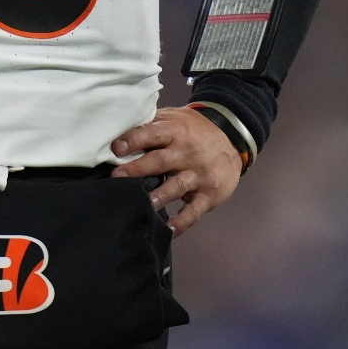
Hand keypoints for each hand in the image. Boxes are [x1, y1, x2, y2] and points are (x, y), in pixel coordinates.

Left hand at [109, 106, 241, 234]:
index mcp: (175, 132)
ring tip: (145, 204)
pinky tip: (169, 230)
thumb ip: (151, 125)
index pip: (152, 134)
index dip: (134, 140)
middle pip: (161, 161)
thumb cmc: (194, 130)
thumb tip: (117, 131)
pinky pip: (194, 210)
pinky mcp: (208, 194)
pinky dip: (182, 221)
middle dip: (138, 169)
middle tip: (117, 177)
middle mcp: (186, 153)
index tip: (116, 148)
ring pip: (177, 186)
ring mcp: (199, 175)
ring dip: (160, 196)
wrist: (232, 138)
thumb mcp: (175, 118)